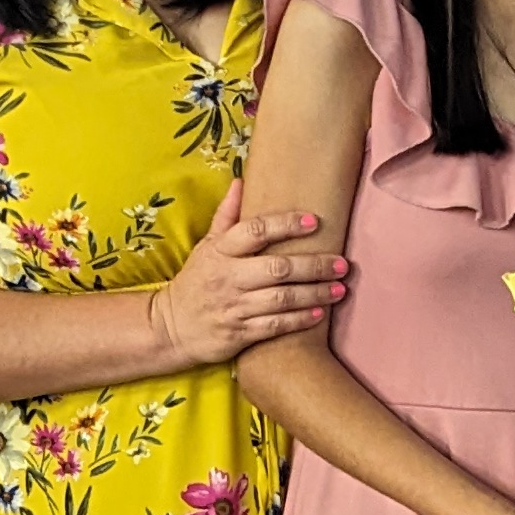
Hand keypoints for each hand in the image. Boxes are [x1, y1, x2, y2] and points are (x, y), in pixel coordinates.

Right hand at [151, 180, 346, 364]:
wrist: (172, 328)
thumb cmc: (196, 282)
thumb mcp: (207, 246)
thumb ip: (226, 216)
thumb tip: (241, 180)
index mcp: (220, 251)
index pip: (255, 231)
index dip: (285, 224)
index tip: (314, 221)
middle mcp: (228, 277)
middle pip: (278, 268)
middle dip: (314, 265)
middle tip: (342, 263)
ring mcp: (234, 307)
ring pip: (282, 299)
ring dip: (315, 294)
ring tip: (340, 289)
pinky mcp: (239, 333)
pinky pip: (275, 326)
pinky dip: (299, 320)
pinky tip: (320, 314)